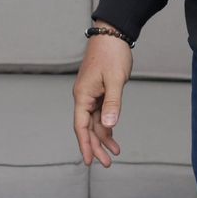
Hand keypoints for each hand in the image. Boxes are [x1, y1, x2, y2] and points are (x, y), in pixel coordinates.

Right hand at [72, 27, 131, 167]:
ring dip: (103, 136)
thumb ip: (112, 104)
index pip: (81, 126)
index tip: (90, 161)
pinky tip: (112, 134)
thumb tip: (109, 125)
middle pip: (87, 127)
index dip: (85, 145)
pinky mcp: (98, 90)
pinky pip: (99, 112)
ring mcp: (90, 93)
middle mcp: (83, 96)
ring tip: (115, 152)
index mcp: (83, 95)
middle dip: (96, 145)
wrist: (112, 34)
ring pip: (94, 121)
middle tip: (108, 163)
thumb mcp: (115, 80)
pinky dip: (105, 124)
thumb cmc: (112, 54)